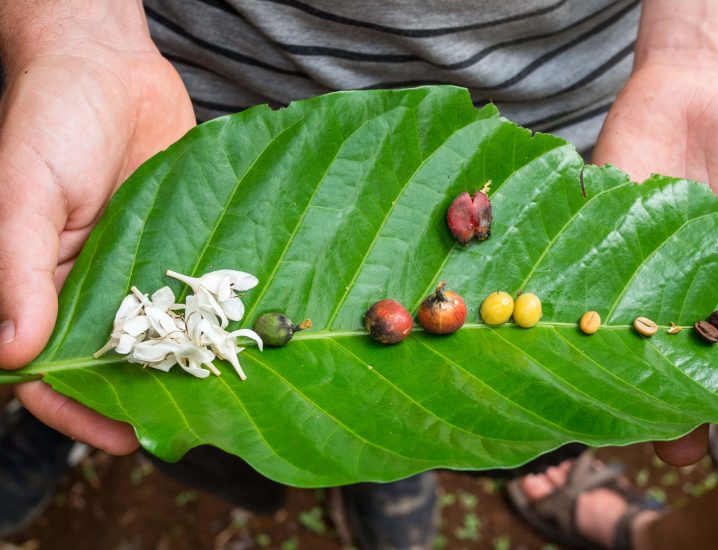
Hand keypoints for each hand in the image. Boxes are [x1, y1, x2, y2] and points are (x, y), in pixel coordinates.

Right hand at [0, 32, 194, 452]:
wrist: (108, 69)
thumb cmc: (48, 122)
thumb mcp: (23, 192)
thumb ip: (16, 269)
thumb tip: (11, 352)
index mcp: (36, 284)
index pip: (47, 365)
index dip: (74, 404)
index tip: (116, 438)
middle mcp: (89, 286)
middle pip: (111, 360)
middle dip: (142, 397)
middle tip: (189, 431)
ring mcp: (139, 269)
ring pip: (159, 333)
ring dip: (184, 366)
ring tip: (224, 401)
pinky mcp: (183, 246)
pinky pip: (196, 289)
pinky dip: (213, 316)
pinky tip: (243, 342)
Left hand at [593, 64, 717, 464]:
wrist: (697, 84)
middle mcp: (691, 302)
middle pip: (688, 381)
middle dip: (687, 425)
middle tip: (683, 454)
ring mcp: (641, 284)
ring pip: (634, 359)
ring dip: (634, 400)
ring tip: (635, 433)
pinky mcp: (597, 256)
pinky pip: (589, 306)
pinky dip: (586, 340)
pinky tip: (584, 371)